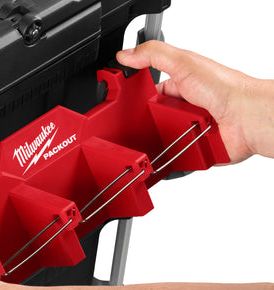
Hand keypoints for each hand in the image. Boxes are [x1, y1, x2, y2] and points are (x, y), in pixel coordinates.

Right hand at [116, 41, 273, 163]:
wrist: (247, 119)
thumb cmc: (226, 88)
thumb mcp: (184, 63)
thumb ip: (154, 55)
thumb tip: (126, 54)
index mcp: (179, 85)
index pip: (148, 92)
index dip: (135, 96)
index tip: (120, 100)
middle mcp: (182, 108)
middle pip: (150, 119)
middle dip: (144, 124)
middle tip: (142, 124)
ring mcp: (186, 130)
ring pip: (159, 139)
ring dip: (156, 141)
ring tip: (160, 137)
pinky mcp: (191, 149)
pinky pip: (172, 156)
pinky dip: (168, 157)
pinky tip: (167, 154)